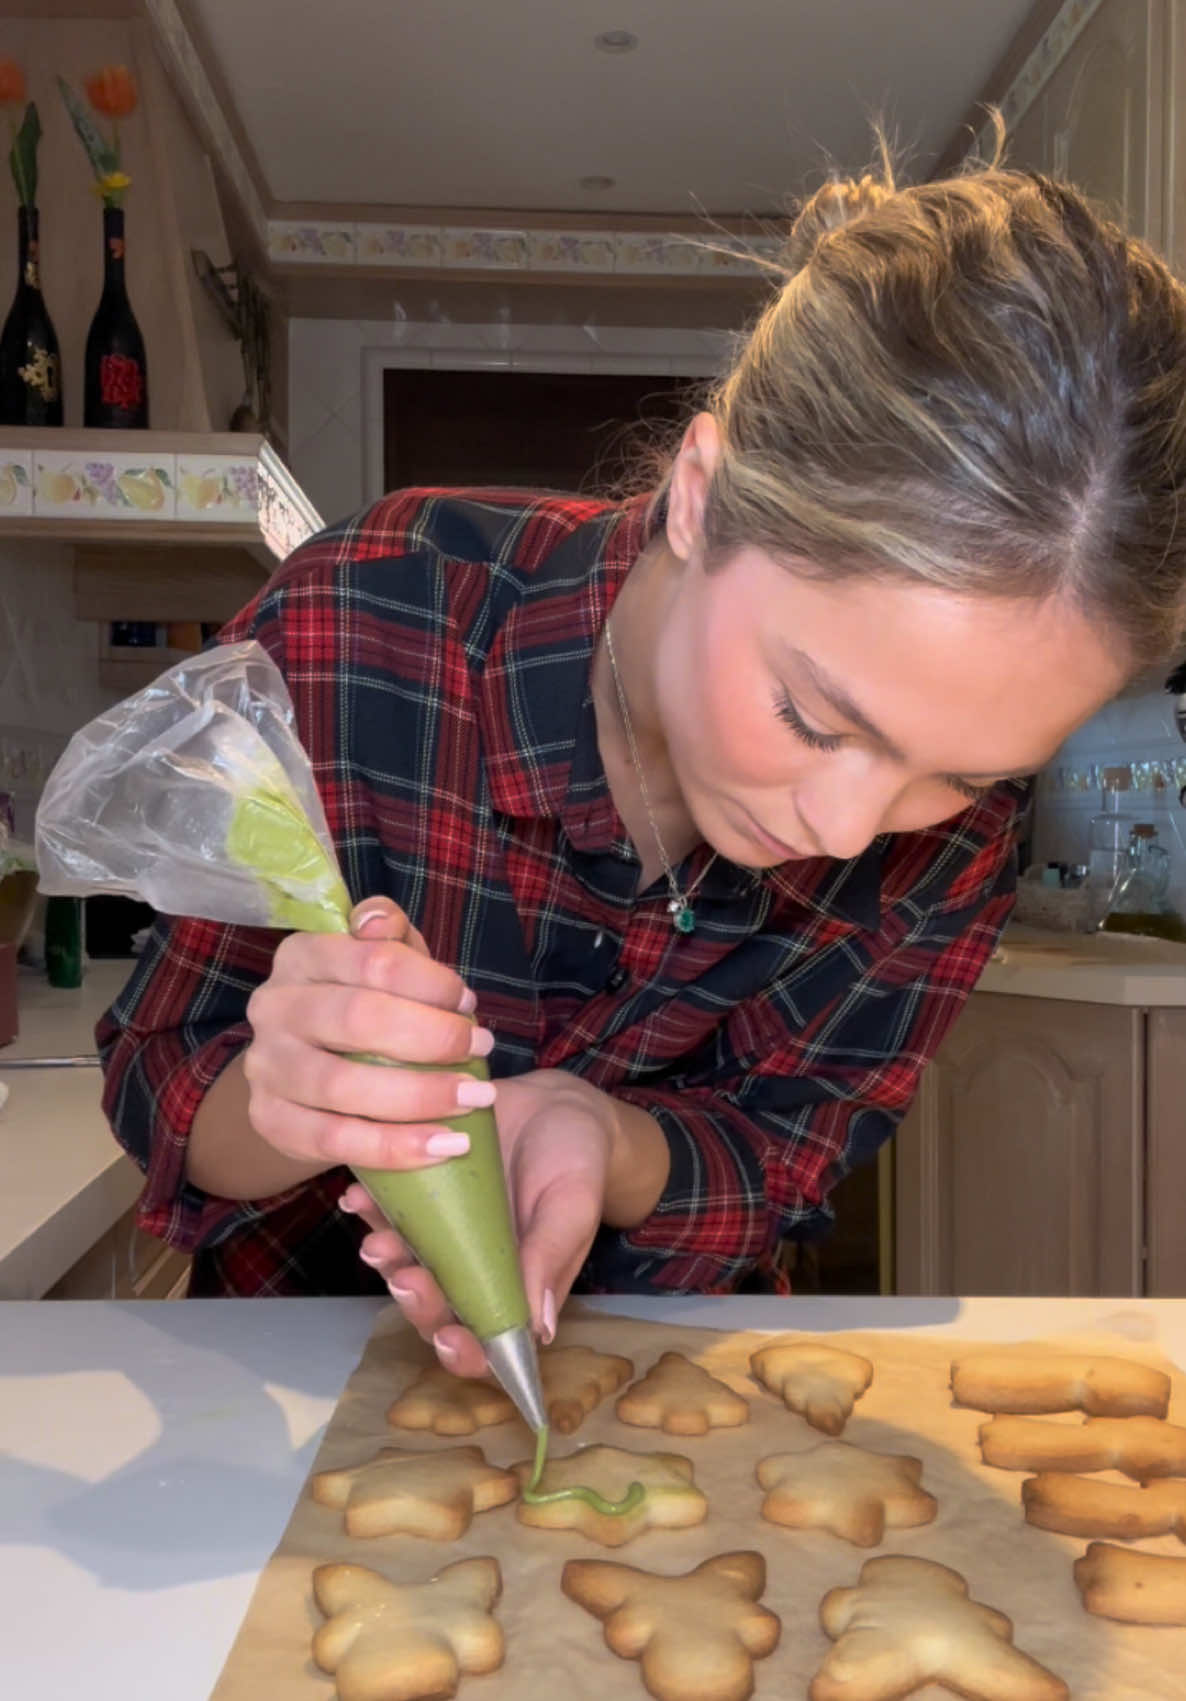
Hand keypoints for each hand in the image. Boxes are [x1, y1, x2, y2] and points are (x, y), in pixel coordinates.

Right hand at [241, 897, 495, 1175]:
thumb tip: (379, 922)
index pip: (372, 959)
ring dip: (418, 1095)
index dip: (430, 982)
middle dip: (432, 1037)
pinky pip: (333, 1139)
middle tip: (482, 1048)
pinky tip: (440, 1147)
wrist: (305, 1070)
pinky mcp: (270, 1120)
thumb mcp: (379, 961)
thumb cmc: (360, 1005)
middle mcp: (274, 1006)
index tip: (469, 1003)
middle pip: (358, 1018)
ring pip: (342, 1084)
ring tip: (473, 1100)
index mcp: (302, 956)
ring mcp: (266, 1066)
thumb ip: (391, 937)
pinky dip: (392, 1146)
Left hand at [341, 1067, 616, 1378]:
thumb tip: (539, 1327)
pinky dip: (372, 1210)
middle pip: (435, 1309)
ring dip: (387, 1260)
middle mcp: (474, 1272)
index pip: (485, 1341)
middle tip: (408, 1277)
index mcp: (518, 1289)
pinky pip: (390, 1213)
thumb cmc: (577, 1162)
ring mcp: (444, 1238)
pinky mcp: (423, 1201)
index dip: (463, 1352)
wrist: (554, 1103)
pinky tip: (360, 1197)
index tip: (450, 1337)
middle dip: (417, 1302)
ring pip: (405, 1265)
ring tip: (377, 1241)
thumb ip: (550, 1256)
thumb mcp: (572, 1205)